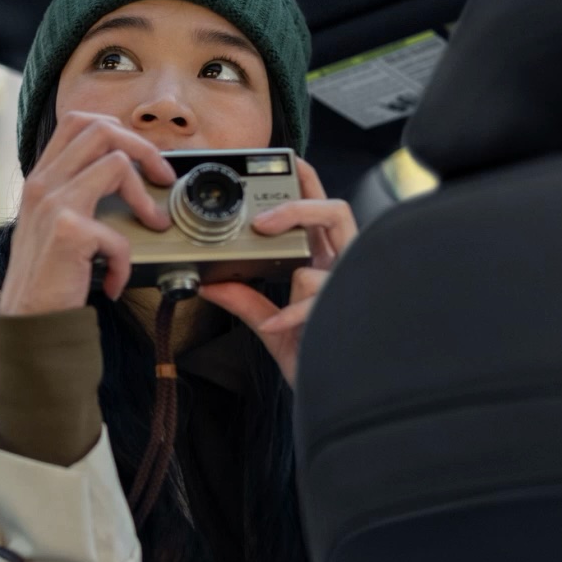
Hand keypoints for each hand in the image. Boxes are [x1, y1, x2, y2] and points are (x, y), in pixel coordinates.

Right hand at [0, 112, 175, 316]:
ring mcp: (53, 204)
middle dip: (144, 149)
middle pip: (101, 130)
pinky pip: (119, 231)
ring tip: (153, 224)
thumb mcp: (51, 225)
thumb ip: (74, 196)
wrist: (27, 321)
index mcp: (40, 179)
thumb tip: (121, 176)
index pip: (77, 123)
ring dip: (145, 197)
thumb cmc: (45, 279)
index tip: (139, 157)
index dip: (117, 130)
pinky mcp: (69, 230)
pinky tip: (116, 281)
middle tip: (162, 179)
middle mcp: (42, 184)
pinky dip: (126, 260)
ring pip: (116, 164)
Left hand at [200, 157, 357, 384]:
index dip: (310, 184)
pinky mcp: (350, 315)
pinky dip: (290, 315)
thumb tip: (211, 283)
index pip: (323, 213)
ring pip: (325, 262)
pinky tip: (277, 325)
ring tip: (280, 306)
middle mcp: (344, 271)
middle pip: (337, 214)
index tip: (292, 162)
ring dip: (298, 283)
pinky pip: (317, 303)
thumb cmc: (312, 357)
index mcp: (328, 265)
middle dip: (300, 207)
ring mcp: (351, 291)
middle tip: (263, 221)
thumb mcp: (271, 325)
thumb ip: (245, 301)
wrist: (334, 398)